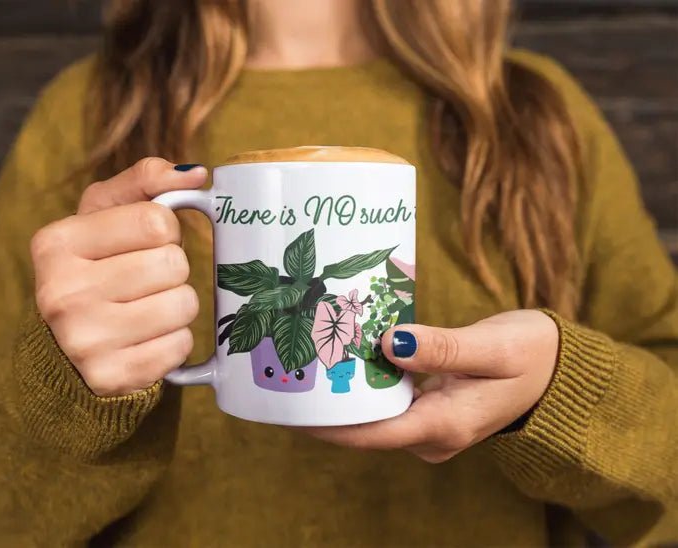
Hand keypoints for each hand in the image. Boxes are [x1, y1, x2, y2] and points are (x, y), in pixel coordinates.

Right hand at [31, 158, 206, 395]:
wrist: (65, 349)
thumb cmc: (96, 268)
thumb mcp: (104, 215)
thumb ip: (145, 182)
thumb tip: (197, 174)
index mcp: (57, 243)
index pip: (155, 220)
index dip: (165, 231)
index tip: (146, 243)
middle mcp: (61, 291)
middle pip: (172, 264)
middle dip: (172, 270)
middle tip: (147, 280)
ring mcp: (82, 340)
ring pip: (183, 304)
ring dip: (178, 305)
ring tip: (148, 308)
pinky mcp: (110, 376)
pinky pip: (180, 345)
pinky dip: (175, 341)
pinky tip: (148, 339)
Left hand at [302, 310, 558, 462]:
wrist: (559, 370)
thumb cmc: (533, 356)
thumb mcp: (493, 348)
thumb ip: (443, 348)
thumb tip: (388, 342)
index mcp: (445, 425)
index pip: (372, 433)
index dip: (329, 423)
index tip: (294, 405)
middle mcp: (432, 434)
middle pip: (367, 425)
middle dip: (330, 404)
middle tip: (294, 368)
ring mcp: (431, 424)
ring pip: (376, 413)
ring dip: (347, 391)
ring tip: (311, 360)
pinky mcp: (431, 410)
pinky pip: (390, 401)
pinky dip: (369, 382)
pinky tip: (349, 356)